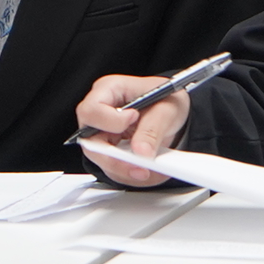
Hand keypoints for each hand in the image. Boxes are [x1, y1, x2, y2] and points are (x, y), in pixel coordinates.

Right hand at [74, 74, 191, 185]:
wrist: (173, 110)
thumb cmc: (165, 98)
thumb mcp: (166, 108)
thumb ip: (152, 129)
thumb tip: (140, 151)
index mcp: (108, 90)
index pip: (91, 110)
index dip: (110, 121)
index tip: (134, 119)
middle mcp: (100, 113)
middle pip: (89, 140)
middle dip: (115, 157)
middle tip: (140, 165)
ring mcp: (102, 133)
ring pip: (100, 159)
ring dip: (124, 169)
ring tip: (148, 169)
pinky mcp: (110, 151)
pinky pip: (112, 168)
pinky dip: (130, 173)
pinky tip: (147, 170)